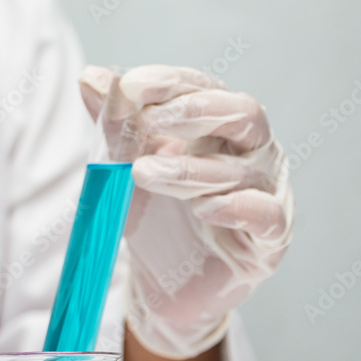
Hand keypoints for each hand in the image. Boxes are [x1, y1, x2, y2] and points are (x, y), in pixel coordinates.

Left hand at [80, 65, 293, 358]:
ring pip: (244, 167)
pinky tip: (207, 208)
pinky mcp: (269, 239)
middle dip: (193, 111)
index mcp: (217, 125)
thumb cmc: (156, 217)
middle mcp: (251, 151)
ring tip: (144, 173)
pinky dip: (238, 207)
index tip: (131, 85)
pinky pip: (268, 215)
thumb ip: (114, 125)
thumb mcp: (126, 169)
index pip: (203, 87)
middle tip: (148, 119)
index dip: (170, 83)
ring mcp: (265, 192)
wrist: (165, 284)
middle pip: (242, 112)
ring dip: (190, 167)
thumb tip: (90, 77)